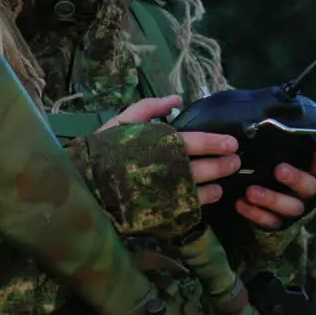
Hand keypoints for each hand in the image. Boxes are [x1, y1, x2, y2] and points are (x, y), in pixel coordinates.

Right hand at [99, 95, 240, 204]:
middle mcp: (163, 172)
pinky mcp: (158, 216)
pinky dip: (202, 203)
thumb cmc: (100, 153)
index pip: (194, 143)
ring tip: (223, 183)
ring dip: (215, 186)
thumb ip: (149, 108)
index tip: (232, 143)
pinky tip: (210, 196)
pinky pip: (187, 210)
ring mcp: (162, 197)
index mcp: (156, 147)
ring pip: (198, 192)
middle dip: (222, 165)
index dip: (215, 142)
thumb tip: (176, 98)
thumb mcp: (120, 124)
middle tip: (235, 161)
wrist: (80, 191)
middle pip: (202, 169)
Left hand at [235, 145, 315, 229]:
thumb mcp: (277, 166)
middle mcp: (304, 195)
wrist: (265, 213)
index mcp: (307, 177)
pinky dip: (255, 213)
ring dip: (271, 198)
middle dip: (295, 178)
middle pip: (308, 187)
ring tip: (251, 191)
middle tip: (279, 170)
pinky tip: (241, 203)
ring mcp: (293, 212)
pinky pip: (270, 222)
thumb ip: (278, 155)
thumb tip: (264, 131)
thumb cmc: (273, 181)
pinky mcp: (279, 226)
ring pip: (290, 207)